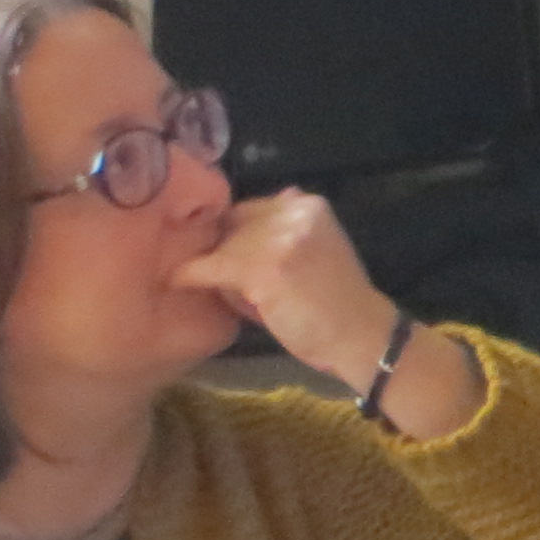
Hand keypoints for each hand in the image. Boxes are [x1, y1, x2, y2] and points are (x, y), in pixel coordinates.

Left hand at [169, 191, 480, 433]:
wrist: (360, 335)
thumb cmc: (338, 303)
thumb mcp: (319, 250)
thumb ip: (287, 233)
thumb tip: (246, 217)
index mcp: (310, 204)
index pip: (250, 210)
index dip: (236, 235)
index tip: (228, 256)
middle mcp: (293, 212)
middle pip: (232, 226)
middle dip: (226, 253)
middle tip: (230, 282)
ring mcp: (277, 239)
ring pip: (221, 247)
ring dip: (219, 273)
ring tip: (241, 300)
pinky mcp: (262, 269)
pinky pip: (210, 267)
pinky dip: (192, 275)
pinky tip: (179, 281)